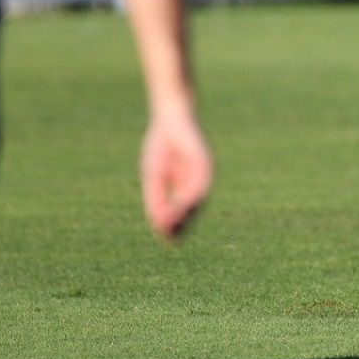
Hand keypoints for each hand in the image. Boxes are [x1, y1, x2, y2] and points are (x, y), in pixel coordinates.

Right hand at [140, 108, 212, 240]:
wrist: (170, 118)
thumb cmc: (162, 146)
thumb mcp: (154, 178)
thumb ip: (157, 200)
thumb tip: (160, 225)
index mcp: (186, 187)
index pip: (183, 214)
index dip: (175, 227)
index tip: (167, 240)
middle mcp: (197, 183)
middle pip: (192, 211)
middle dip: (182, 226)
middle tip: (171, 241)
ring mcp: (202, 174)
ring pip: (196, 202)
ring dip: (184, 216)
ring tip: (173, 229)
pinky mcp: (204, 163)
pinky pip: (199, 185)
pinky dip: (189, 198)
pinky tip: (180, 208)